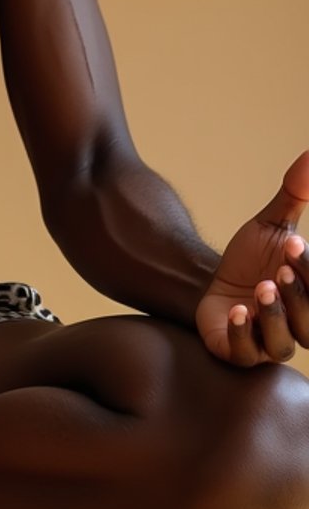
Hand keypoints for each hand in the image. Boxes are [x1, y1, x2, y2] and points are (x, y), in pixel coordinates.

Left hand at [196, 150, 308, 365]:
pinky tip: (238, 312)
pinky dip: (244, 335)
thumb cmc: (251, 257)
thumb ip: (295, 195)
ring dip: (275, 317)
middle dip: (299, 297)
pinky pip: (246, 354)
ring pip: (282, 344)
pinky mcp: (236, 351)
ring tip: (261, 290)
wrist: (209, 279)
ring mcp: (266, 341)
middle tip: (279, 270)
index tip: (294, 244)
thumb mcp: (272, 225)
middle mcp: (296, 325)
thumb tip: (308, 153)